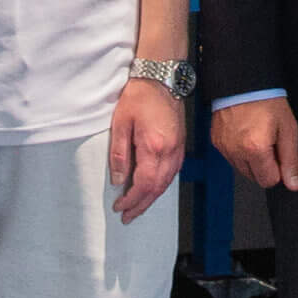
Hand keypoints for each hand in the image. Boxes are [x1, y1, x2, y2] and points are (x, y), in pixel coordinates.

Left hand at [109, 77, 185, 221]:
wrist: (161, 80)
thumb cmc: (139, 97)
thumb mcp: (121, 123)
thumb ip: (119, 154)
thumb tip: (117, 179)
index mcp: (154, 147)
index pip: (144, 184)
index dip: (132, 200)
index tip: (120, 208)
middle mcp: (170, 153)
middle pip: (157, 189)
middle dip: (141, 206)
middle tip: (127, 216)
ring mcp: (178, 151)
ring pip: (165, 185)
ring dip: (150, 199)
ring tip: (136, 208)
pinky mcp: (179, 148)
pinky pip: (170, 175)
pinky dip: (159, 187)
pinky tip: (150, 190)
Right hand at [212, 94, 297, 191]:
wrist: (243, 83)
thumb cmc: (266, 101)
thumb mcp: (288, 129)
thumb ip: (291, 160)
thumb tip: (292, 184)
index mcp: (256, 149)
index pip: (269, 181)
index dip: (278, 169)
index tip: (278, 153)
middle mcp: (236, 150)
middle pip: (254, 178)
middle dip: (264, 166)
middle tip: (268, 144)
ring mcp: (224, 146)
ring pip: (241, 169)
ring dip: (251, 160)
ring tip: (255, 136)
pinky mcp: (216, 140)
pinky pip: (230, 157)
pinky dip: (239, 151)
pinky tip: (244, 134)